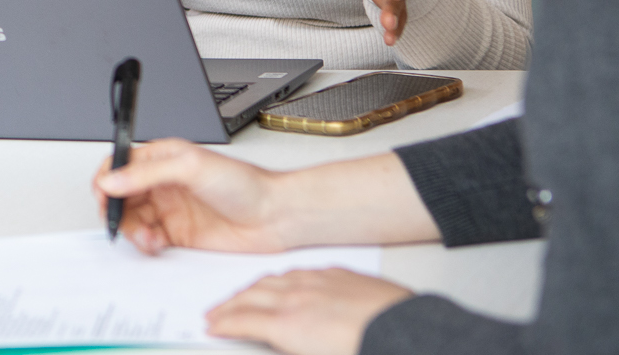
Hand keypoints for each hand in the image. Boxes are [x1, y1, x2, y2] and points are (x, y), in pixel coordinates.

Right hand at [95, 138, 292, 253]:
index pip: (120, 164)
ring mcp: (169, 209)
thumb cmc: (245, 184)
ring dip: (132, 230)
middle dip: (115, 209)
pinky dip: (145, 244)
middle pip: (120, 195)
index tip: (104, 194)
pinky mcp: (177, 234)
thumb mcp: (191, 167)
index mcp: (162, 158)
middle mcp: (162, 183)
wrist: (275, 217)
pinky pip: (147, 240)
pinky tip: (155, 243)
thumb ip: (147, 174)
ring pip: (132, 220)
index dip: (107, 178)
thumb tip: (112, 180)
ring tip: (146, 236)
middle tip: (118, 220)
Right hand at [205, 268, 413, 354]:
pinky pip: (300, 271)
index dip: (222, 324)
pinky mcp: (340, 275)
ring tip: (242, 295)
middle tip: (216, 312)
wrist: (407, 333)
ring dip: (251, 288)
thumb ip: (288, 349)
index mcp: (288, 326)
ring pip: (272, 279)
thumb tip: (277, 344)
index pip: (242, 321)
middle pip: (250, 297)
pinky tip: (283, 280)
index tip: (212, 326)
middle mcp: (297, 299)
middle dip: (228, 305)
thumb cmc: (367, 349)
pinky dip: (281, 277)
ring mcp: (319, 282)